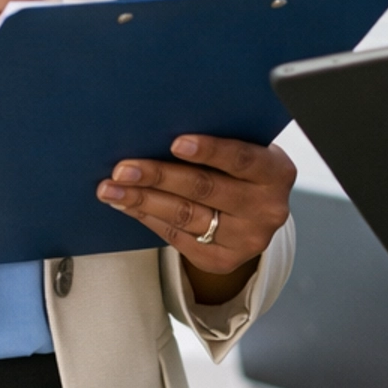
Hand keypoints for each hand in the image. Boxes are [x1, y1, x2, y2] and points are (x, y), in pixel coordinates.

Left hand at [98, 137, 295, 304]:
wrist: (258, 213)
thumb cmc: (243, 168)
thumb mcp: (248, 149)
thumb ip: (222, 139)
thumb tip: (161, 127)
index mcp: (276, 173)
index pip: (241, 159)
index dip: (209, 150)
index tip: (174, 143)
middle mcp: (267, 209)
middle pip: (204, 190)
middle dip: (158, 177)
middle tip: (123, 169)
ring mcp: (246, 240)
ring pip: (186, 217)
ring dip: (143, 201)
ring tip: (112, 190)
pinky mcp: (223, 260)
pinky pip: (178, 238)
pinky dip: (149, 219)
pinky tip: (129, 206)